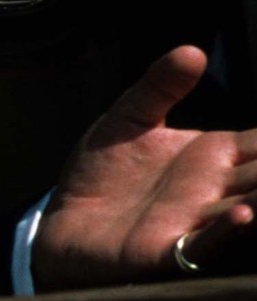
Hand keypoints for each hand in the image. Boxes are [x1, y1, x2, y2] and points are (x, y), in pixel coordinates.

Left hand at [33, 46, 256, 289]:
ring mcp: (194, 220)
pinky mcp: (166, 250)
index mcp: (213, 156)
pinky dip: (224, 231)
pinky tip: (243, 215)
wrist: (63, 223)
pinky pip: (203, 244)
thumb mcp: (128, 120)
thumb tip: (193, 50)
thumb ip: (158, 86)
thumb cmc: (104, 173)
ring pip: (247, 209)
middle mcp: (214, 189)